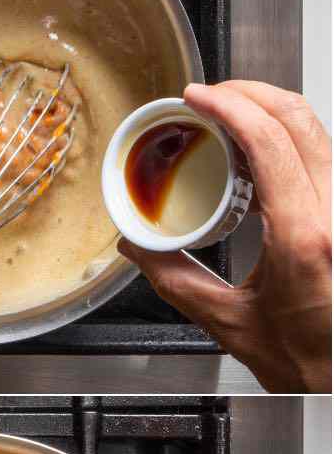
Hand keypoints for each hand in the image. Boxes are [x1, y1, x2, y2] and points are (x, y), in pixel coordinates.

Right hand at [120, 80, 330, 392]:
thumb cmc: (309, 360)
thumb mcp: (227, 321)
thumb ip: (175, 279)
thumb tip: (137, 246)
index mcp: (304, 236)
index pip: (271, 141)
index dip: (230, 106)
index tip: (197, 96)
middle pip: (301, 119)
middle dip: (252, 93)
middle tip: (211, 94)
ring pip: (317, 131)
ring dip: (270, 111)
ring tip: (229, 115)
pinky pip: (321, 157)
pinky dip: (286, 139)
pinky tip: (258, 149)